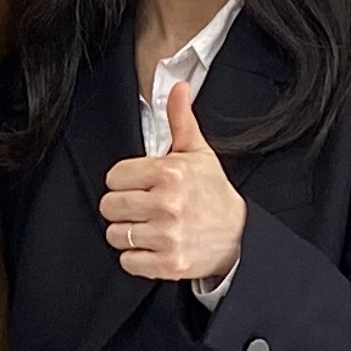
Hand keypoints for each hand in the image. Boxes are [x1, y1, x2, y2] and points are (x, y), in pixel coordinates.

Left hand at [100, 78, 246, 282]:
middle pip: (109, 206)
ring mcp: (167, 236)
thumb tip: (177, 87)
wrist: (240, 235)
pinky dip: (135, 257)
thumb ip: (180, 119)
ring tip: (147, 226)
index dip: (125, 181)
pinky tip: (152, 245)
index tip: (140, 184)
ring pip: (115, 234)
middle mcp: (167, 204)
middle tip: (142, 206)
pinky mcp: (168, 263)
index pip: (114, 177)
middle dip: (122, 206)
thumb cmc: (213, 193)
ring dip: (127, 232)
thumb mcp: (198, 152)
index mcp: (170, 173)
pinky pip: (127, 261)